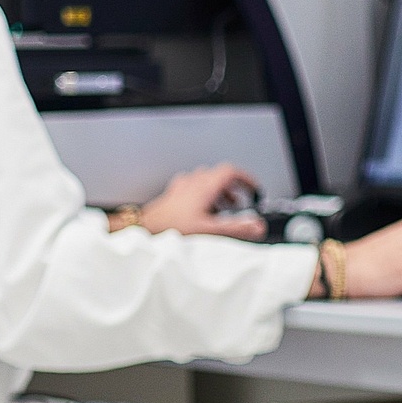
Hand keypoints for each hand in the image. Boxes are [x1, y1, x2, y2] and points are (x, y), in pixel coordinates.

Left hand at [138, 164, 265, 239]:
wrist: (144, 228)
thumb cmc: (171, 228)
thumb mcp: (209, 230)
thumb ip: (236, 229)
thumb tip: (257, 227)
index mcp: (205, 187)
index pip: (231, 171)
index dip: (246, 179)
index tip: (254, 190)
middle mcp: (194, 182)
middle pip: (219, 175)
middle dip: (234, 187)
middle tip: (241, 201)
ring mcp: (182, 187)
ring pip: (206, 180)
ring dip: (219, 191)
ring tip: (223, 208)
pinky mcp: (174, 194)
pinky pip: (193, 187)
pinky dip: (203, 194)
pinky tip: (202, 209)